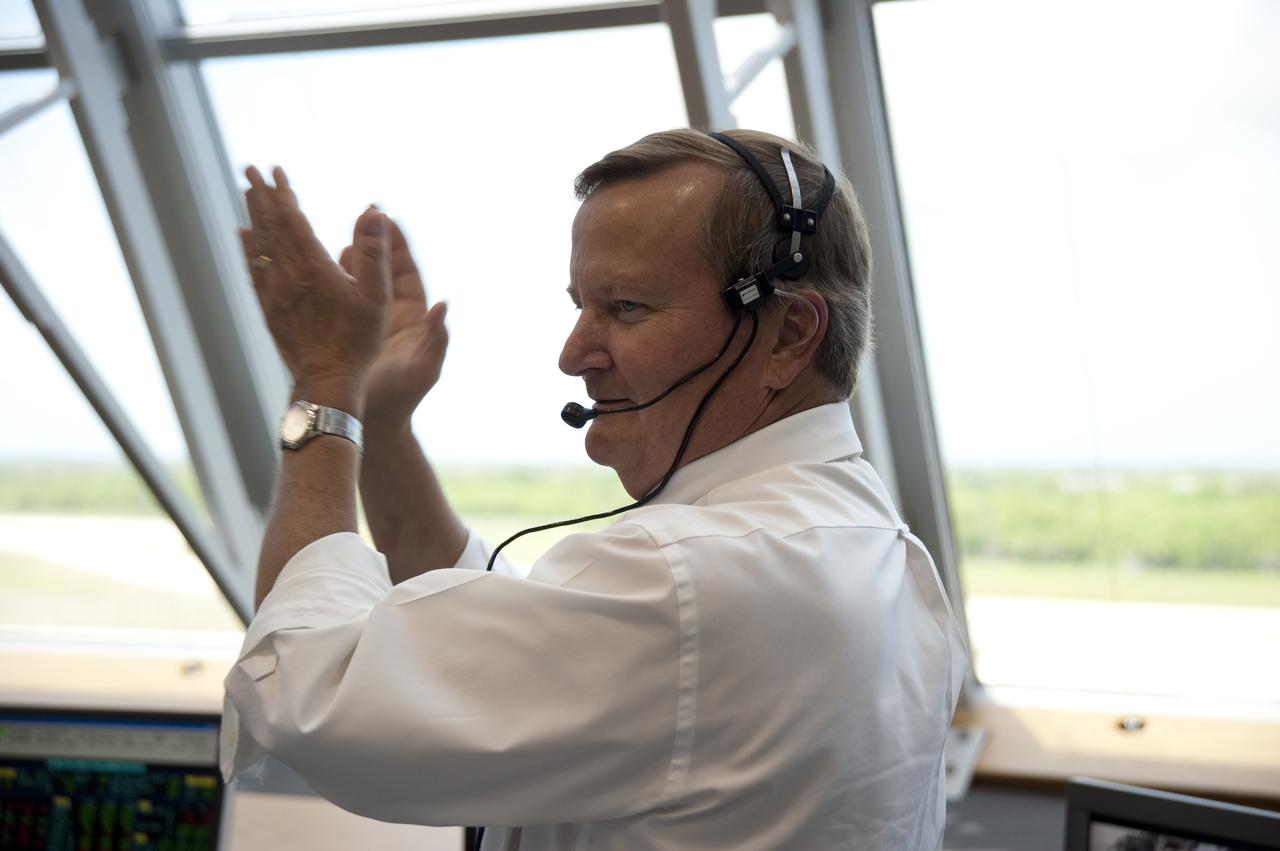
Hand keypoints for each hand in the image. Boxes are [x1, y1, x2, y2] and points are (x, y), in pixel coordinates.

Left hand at [240, 166, 388, 409]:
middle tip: (249, 170)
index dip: (283, 193)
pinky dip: (248, 249)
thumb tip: (375, 212)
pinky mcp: (270, 310)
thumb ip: (373, 251)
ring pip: (259, 246)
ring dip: (252, 216)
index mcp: (313, 267)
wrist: (327, 381)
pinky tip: (244, 238)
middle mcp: (287, 275)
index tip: (275, 170)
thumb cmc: (357, 340)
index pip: (291, 219)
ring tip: (247, 194)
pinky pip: (254, 271)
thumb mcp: (376, 295)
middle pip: (269, 226)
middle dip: (259, 195)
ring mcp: (274, 293)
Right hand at [339, 216, 447, 433]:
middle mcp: (387, 312)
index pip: (405, 270)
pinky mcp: (342, 328)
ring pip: (353, 277)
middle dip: (369, 239)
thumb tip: (443, 307)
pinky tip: (304, 261)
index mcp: (411, 316)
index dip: (397, 243)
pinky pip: (333, 296)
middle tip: (358, 212)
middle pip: (378, 267)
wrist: (371, 424)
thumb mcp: (423, 370)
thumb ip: (436, 339)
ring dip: (342, 252)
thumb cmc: (401, 400)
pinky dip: (322, 279)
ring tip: (331, 228)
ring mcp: (363, 319)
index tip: (387, 217)